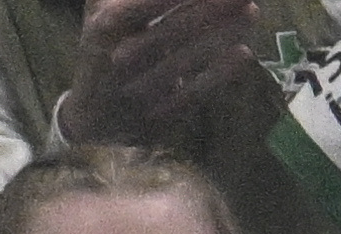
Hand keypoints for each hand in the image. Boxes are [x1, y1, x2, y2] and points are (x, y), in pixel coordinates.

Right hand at [59, 0, 259, 148]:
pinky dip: (219, 73)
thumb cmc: (105, 45)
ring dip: (223, 34)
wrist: (90, 111)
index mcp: (107, 25)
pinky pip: (192, 92)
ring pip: (186, 59)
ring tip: (250, 12)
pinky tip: (243, 52)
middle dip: (213, 7)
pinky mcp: (155, 114)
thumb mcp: (103, 8)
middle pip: (174, 28)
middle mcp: (119, 58)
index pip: (149, 3)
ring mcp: (137, 89)